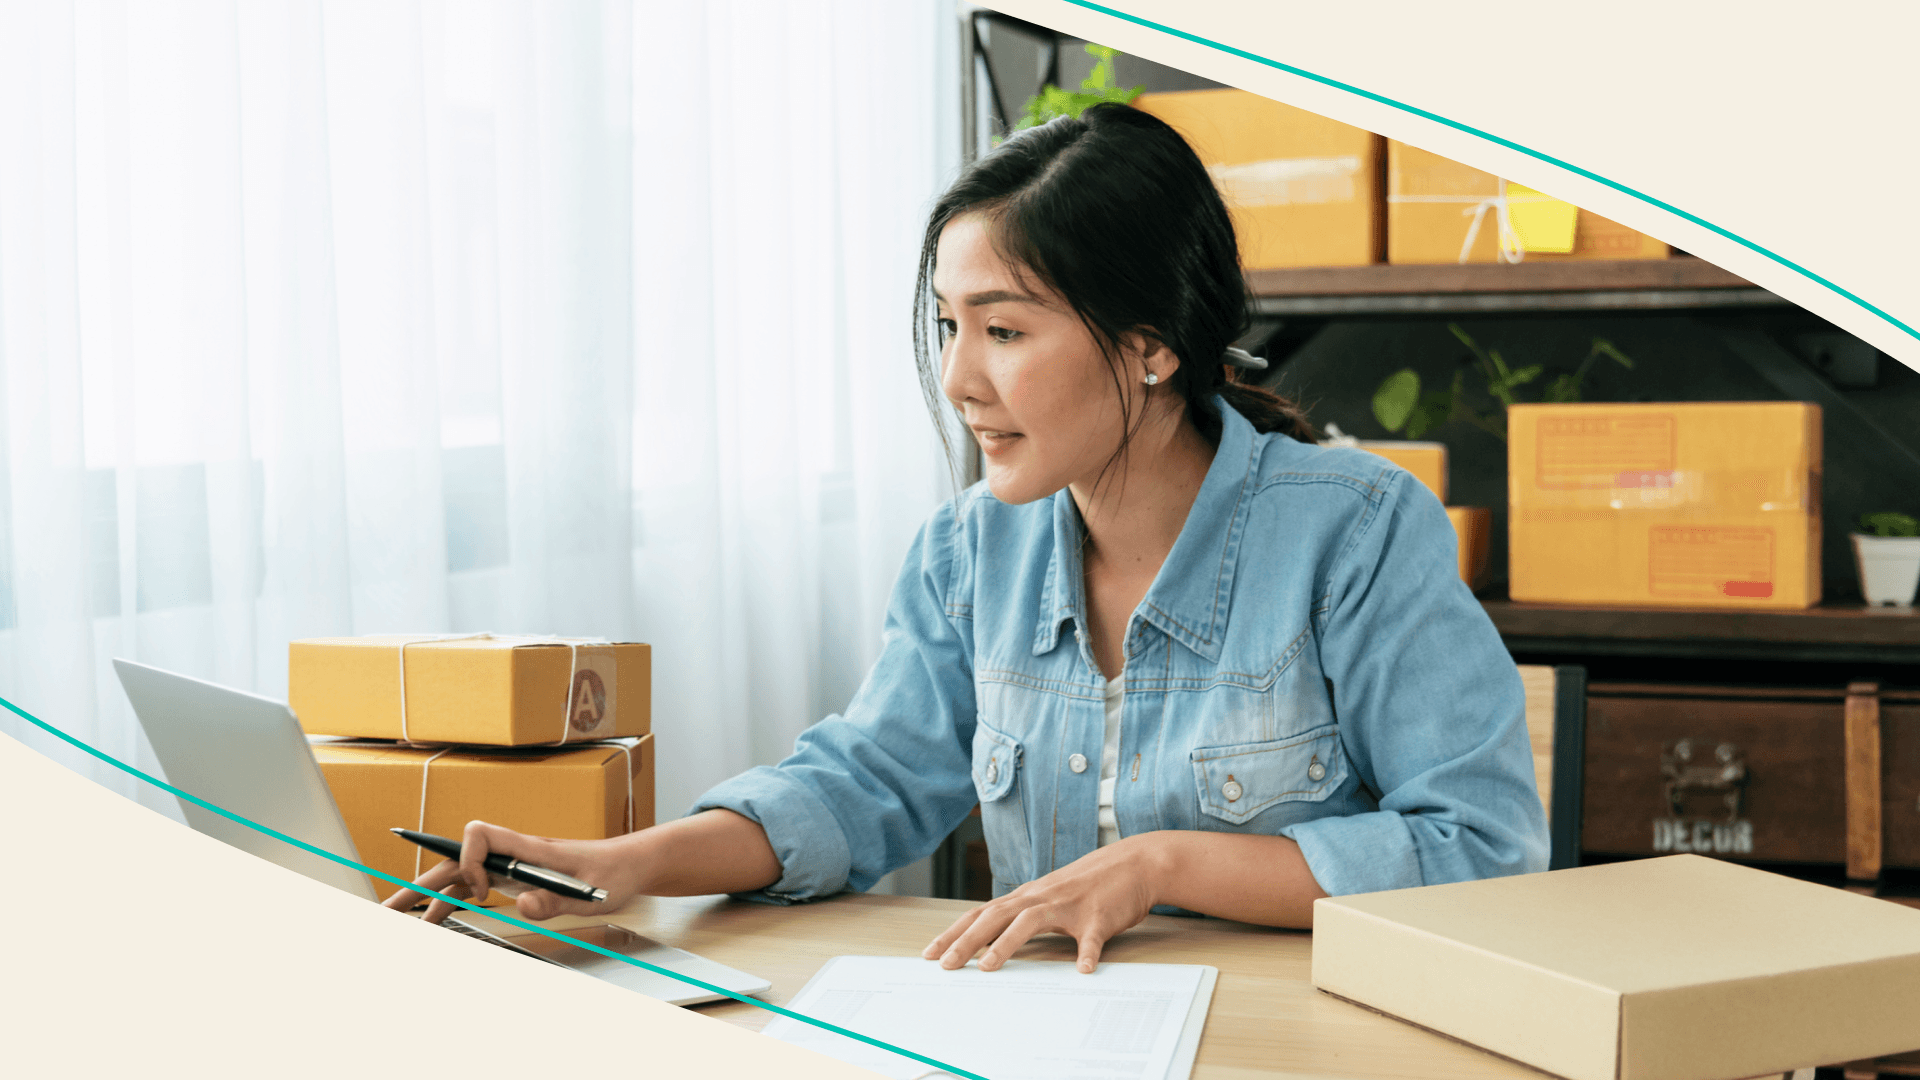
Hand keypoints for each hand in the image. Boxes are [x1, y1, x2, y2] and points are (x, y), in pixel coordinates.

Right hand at [380, 819, 638, 924]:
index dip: (470, 861)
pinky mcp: (516, 880)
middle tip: (389, 908)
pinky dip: (451, 902)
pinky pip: (474, 888)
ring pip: (459, 875)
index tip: (483, 892)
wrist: (631, 866)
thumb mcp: (592, 892)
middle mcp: (514, 853)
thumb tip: (521, 905)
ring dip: (427, 895)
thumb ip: (555, 900)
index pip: (481, 834)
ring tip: (399, 917)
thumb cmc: (614, 872)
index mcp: (530, 848)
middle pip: (456, 859)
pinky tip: (435, 918)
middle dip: (420, 881)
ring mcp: (512, 867)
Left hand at [921, 835, 1169, 973]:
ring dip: (1007, 943)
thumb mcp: (1049, 898)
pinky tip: (1084, 969)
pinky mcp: (1100, 916)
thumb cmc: (1088, 886)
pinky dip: (1087, 952)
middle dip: (967, 941)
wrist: (1133, 864)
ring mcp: (1070, 905)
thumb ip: (1023, 917)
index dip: (955, 933)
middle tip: (946, 965)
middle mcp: (1041, 897)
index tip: (931, 953)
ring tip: (988, 967)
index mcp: (1027, 897)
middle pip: (996, 916)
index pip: (981, 914)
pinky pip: (1092, 936)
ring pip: (1031, 921)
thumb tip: (991, 942)